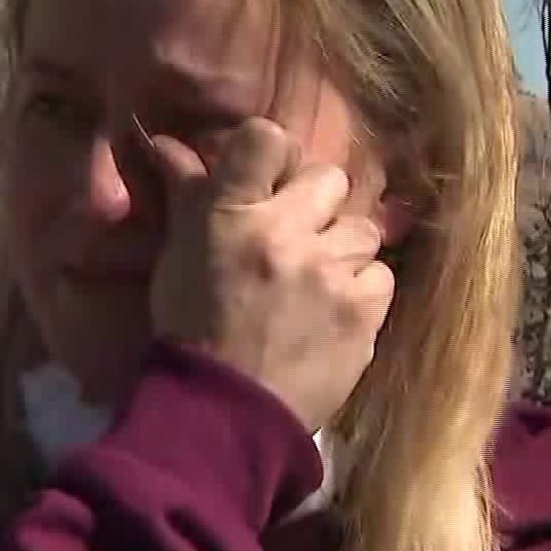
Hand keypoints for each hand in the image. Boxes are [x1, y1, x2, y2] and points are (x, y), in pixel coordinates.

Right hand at [143, 117, 394, 432]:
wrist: (224, 413)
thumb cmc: (192, 330)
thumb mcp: (178, 256)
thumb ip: (186, 194)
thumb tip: (169, 143)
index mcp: (231, 213)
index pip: (267, 137)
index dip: (272, 156)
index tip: (268, 183)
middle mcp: (285, 232)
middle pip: (328, 177)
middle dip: (315, 204)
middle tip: (297, 237)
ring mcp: (329, 271)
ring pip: (362, 227)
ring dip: (342, 249)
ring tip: (318, 279)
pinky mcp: (363, 311)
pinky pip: (381, 274)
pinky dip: (362, 289)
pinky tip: (336, 310)